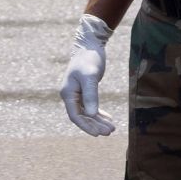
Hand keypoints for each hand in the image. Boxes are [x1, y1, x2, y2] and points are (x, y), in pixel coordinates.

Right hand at [60, 14, 115, 135]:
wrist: (90, 45)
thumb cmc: (89, 59)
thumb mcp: (91, 76)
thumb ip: (91, 95)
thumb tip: (92, 114)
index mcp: (67, 92)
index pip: (75, 115)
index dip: (86, 126)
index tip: (98, 134)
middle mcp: (70, 94)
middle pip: (81, 116)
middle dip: (95, 125)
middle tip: (110, 132)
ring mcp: (76, 93)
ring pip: (87, 113)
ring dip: (98, 121)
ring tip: (112, 128)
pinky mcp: (84, 90)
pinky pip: (90, 106)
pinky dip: (98, 113)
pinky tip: (108, 118)